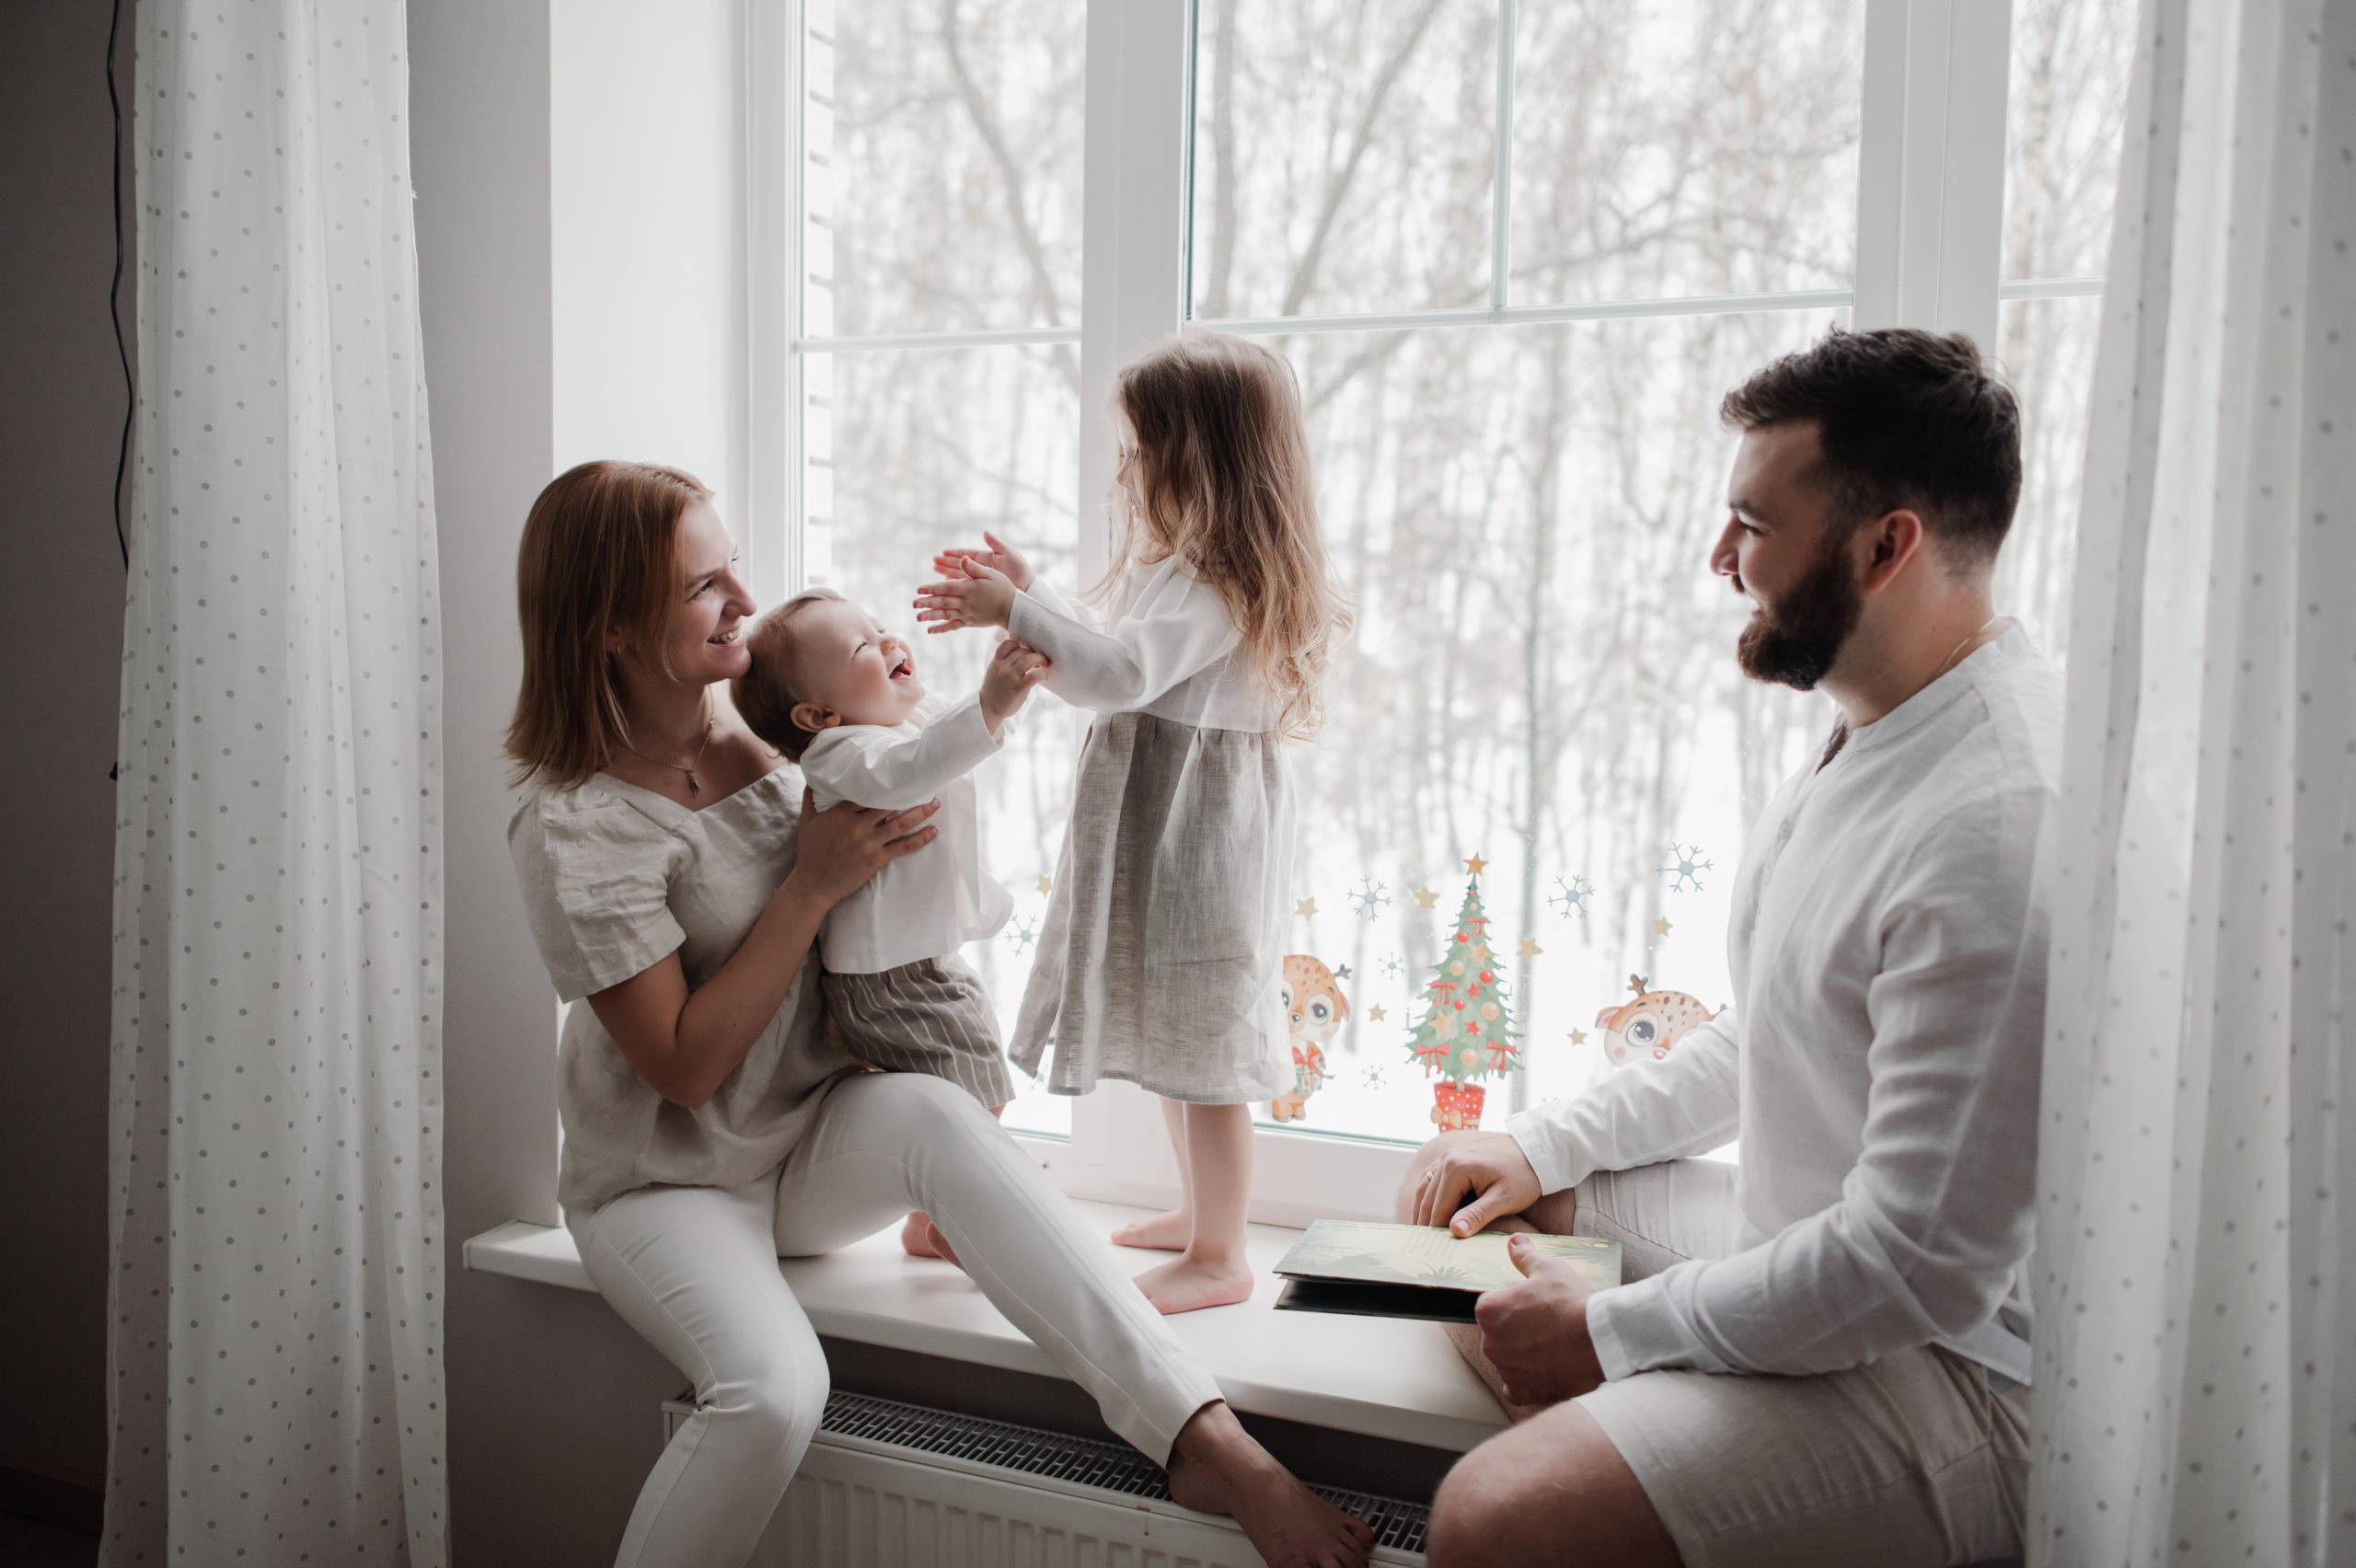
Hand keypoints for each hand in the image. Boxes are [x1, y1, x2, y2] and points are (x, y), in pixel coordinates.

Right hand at [784, 788, 939, 903]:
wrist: (814, 885)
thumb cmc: (810, 852)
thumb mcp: (806, 820)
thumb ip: (811, 797)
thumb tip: (815, 776)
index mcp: (841, 813)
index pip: (867, 791)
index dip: (885, 781)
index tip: (900, 772)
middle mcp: (857, 826)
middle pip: (889, 803)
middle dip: (909, 792)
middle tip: (925, 782)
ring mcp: (869, 843)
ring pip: (901, 823)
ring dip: (921, 812)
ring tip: (935, 802)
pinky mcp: (877, 859)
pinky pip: (904, 847)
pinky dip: (921, 838)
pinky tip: (934, 831)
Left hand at [914, 559, 1017, 633]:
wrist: (1013, 609)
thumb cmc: (1002, 588)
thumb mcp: (990, 573)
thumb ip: (973, 567)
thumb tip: (961, 558)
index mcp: (969, 588)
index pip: (946, 588)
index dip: (932, 588)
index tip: (919, 589)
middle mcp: (966, 602)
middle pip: (943, 602)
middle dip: (927, 603)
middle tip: (913, 604)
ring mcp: (967, 614)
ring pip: (946, 615)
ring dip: (931, 616)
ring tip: (918, 617)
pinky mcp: (969, 622)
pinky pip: (953, 626)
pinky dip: (941, 628)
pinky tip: (930, 630)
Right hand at [933, 530, 1033, 591]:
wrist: (1026, 587)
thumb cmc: (1019, 569)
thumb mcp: (1008, 553)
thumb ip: (995, 544)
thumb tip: (985, 532)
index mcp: (986, 557)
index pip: (967, 554)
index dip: (954, 553)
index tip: (943, 552)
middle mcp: (981, 567)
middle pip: (960, 564)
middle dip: (946, 562)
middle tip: (934, 561)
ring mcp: (981, 578)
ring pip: (960, 575)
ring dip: (947, 573)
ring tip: (935, 570)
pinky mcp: (981, 589)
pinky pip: (965, 586)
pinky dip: (955, 585)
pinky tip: (946, 585)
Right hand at [979, 638, 1051, 733]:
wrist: (988, 710)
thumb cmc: (995, 691)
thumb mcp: (994, 673)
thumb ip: (1005, 663)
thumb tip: (1024, 655)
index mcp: (996, 662)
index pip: (1008, 644)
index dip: (1019, 644)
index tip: (1026, 651)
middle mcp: (1002, 668)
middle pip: (1022, 650)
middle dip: (1034, 653)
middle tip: (1040, 659)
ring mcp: (1010, 677)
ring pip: (1028, 659)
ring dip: (1040, 659)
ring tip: (1045, 664)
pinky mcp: (1018, 688)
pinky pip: (1034, 676)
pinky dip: (1042, 674)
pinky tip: (1045, 676)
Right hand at [1410, 1130, 1543, 1235]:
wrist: (1535, 1150)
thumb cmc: (1523, 1176)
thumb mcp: (1504, 1199)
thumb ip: (1477, 1215)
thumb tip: (1455, 1232)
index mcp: (1456, 1168)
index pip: (1438, 1207)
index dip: (1435, 1230)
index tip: (1434, 1251)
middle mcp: (1447, 1158)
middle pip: (1427, 1197)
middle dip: (1424, 1222)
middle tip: (1423, 1246)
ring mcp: (1449, 1154)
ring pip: (1425, 1186)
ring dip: (1422, 1208)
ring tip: (1422, 1231)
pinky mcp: (1454, 1155)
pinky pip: (1433, 1177)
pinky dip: (1429, 1195)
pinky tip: (1430, 1209)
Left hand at [1475, 1236, 1607, 1405]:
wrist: (1603, 1340)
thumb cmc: (1573, 1301)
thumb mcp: (1549, 1269)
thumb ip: (1525, 1256)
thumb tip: (1514, 1242)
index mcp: (1489, 1310)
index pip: (1490, 1305)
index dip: (1511, 1303)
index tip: (1531, 1305)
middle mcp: (1489, 1342)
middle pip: (1496, 1334)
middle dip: (1515, 1329)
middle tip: (1544, 1324)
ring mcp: (1505, 1369)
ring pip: (1506, 1360)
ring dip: (1521, 1355)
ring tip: (1551, 1345)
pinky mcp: (1523, 1392)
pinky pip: (1516, 1386)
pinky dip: (1527, 1380)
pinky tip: (1545, 1369)